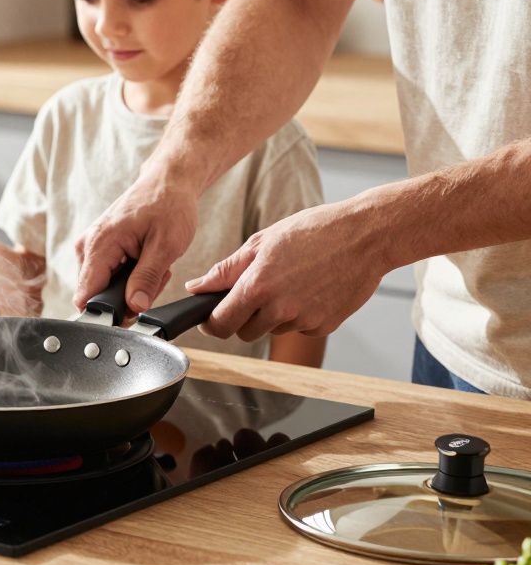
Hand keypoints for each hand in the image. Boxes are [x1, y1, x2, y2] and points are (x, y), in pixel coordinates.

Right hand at [72, 173, 199, 312]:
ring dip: (131, 286)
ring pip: (104, 288)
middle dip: (127, 297)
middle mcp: (87, 246)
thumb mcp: (166, 246)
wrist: (167, 182)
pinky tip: (145, 261)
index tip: (133, 310)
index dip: (109, 311)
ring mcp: (90, 247)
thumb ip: (147, 279)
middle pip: (97, 295)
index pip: (86, 296)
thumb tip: (135, 307)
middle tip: (155, 278)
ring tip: (153, 265)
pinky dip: (129, 276)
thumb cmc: (169, 206)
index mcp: (100, 245)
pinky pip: (108, 276)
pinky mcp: (97, 248)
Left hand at [184, 201, 387, 339]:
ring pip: (273, 329)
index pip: (221, 324)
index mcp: (258, 286)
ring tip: (291, 281)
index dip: (211, 324)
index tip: (209, 319)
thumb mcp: (262, 242)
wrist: (367, 236)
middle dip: (242, 318)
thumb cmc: (314, 231)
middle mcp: (280, 309)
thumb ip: (225, 270)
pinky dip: (299, 315)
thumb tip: (196, 287)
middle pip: (245, 332)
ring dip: (273, 314)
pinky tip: (311, 288)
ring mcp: (305, 320)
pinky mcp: (325, 326)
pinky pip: (300, 328)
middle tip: (255, 291)